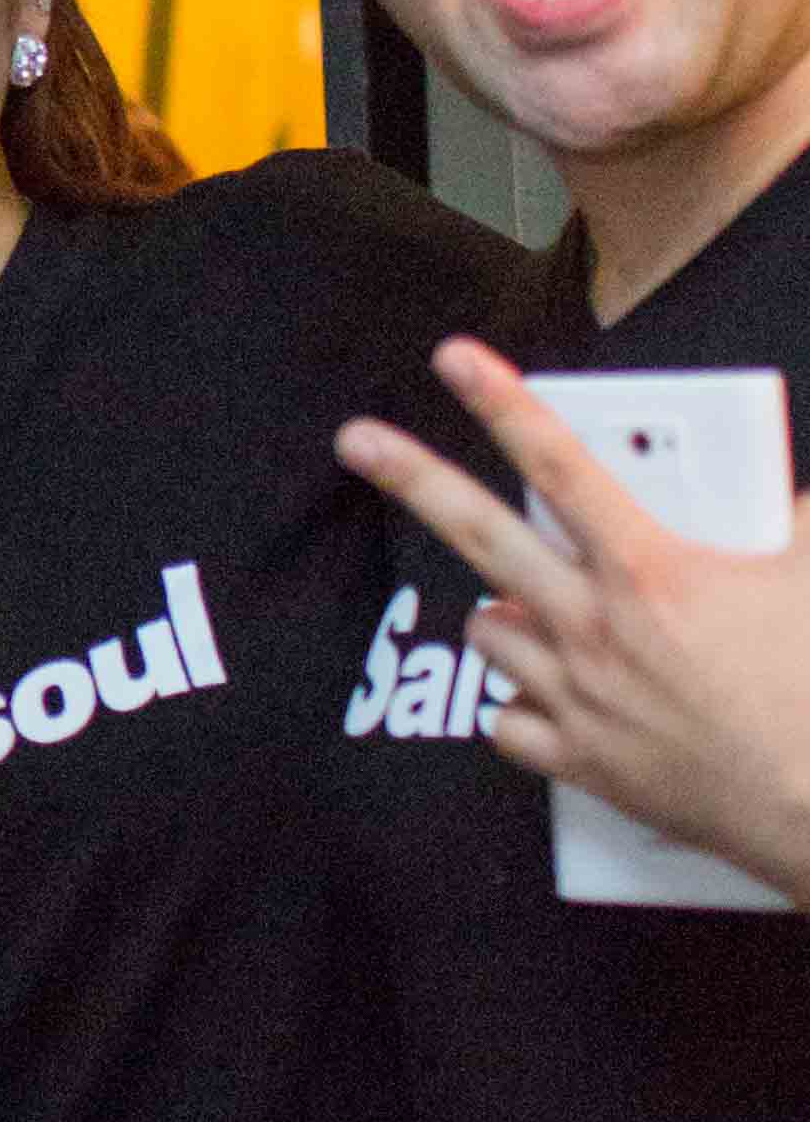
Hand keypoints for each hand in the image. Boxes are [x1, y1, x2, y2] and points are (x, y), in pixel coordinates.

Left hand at [340, 341, 809, 905]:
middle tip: (356, 440)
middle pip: (481, 535)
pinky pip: (506, 723)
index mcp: (651, 572)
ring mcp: (578, 696)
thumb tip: (792, 499)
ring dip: (504, 613)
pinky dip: (520, 707)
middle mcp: (596, 627)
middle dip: (410, 477)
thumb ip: (793, 525)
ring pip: (489, 632)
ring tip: (539, 608)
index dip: (503, 403)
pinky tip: (552, 698)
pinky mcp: (579, 762)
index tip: (455, 359)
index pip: (562, 465)